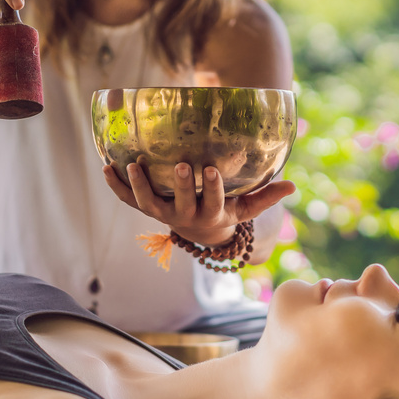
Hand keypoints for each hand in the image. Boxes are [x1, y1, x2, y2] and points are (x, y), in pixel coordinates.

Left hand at [103, 162, 295, 246]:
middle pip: (181, 204)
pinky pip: (127, 199)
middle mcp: (185, 217)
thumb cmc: (226, 212)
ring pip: (148, 205)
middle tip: (182, 165)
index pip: (213, 203)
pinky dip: (116, 186)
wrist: (200, 233)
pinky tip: (106, 167)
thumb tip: (292, 186)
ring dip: (140, 186)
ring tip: (133, 165)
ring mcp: (163, 214)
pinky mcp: (147, 208)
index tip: (210, 168)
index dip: (211, 188)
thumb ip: (266, 197)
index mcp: (211, 216)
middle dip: (182, 186)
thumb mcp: (246, 208)